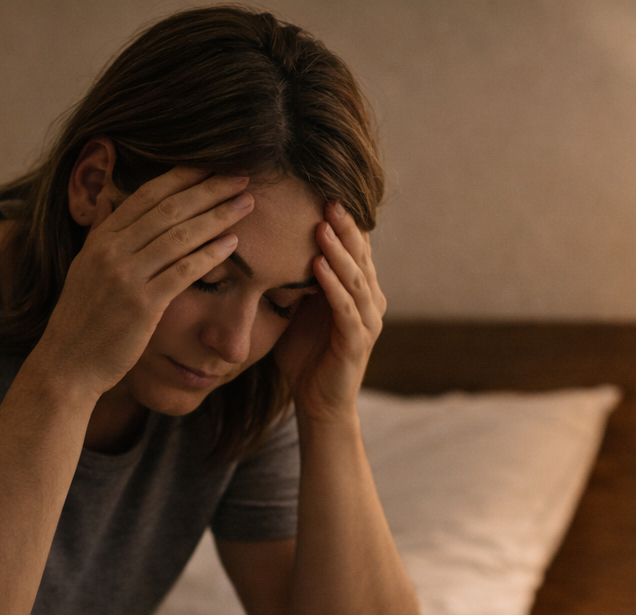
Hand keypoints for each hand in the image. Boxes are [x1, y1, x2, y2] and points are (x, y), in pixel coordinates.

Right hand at [34, 167, 254, 395]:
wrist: (67, 365)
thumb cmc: (81, 321)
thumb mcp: (83, 269)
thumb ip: (99, 233)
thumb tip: (108, 199)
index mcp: (100, 240)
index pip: (147, 196)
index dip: (182, 177)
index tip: (211, 165)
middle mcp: (111, 252)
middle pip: (169, 209)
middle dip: (208, 189)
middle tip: (241, 176)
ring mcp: (126, 278)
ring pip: (180, 236)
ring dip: (218, 216)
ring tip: (246, 203)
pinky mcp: (142, 306)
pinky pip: (183, 271)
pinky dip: (210, 254)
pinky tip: (232, 243)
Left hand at [275, 202, 386, 421]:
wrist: (317, 403)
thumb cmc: (305, 355)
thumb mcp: (297, 308)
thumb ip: (293, 279)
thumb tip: (265, 243)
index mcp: (358, 290)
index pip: (354, 247)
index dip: (342, 220)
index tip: (323, 190)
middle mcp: (370, 302)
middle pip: (360, 255)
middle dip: (344, 226)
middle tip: (328, 195)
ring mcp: (366, 322)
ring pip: (356, 278)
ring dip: (339, 251)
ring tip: (322, 224)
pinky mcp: (356, 343)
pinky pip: (346, 309)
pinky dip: (333, 286)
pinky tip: (319, 267)